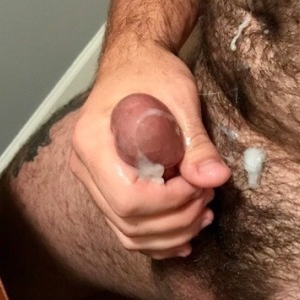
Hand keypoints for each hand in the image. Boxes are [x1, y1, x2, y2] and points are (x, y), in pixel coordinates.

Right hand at [70, 42, 230, 258]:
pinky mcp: (104, 185)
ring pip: (127, 232)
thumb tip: (216, 179)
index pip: (129, 198)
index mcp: (93, 142)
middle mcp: (83, 165)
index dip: (170, 202)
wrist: (134, 61)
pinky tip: (186, 234)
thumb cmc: (152, 72)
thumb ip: (196, 143)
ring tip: (203, 214)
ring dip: (170, 234)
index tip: (199, 184)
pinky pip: (126, 226)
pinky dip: (157, 238)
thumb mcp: (179, 100)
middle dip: (177, 220)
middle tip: (208, 198)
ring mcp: (90, 179)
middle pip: (128, 221)